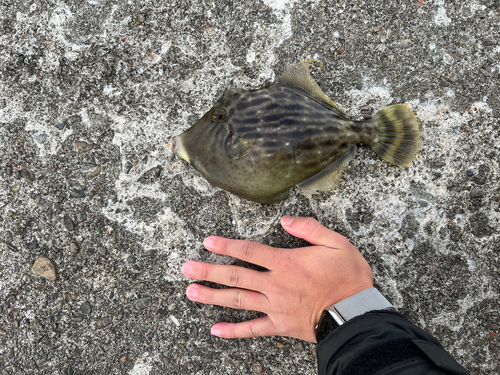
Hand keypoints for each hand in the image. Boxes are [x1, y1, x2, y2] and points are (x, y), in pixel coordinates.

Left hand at [182, 216, 372, 341]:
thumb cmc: (348, 277)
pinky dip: (234, 331)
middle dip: (209, 271)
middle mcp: (275, 285)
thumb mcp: (337, 243)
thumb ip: (310, 229)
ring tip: (191, 291)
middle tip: (186, 268)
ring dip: (213, 296)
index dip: (226, 246)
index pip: (249, 251)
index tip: (207, 242)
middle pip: (235, 276)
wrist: (355, 313)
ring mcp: (275, 306)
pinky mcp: (280, 325)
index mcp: (286, 263)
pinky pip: (253, 329)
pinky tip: (215, 330)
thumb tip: (285, 221)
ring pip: (238, 300)